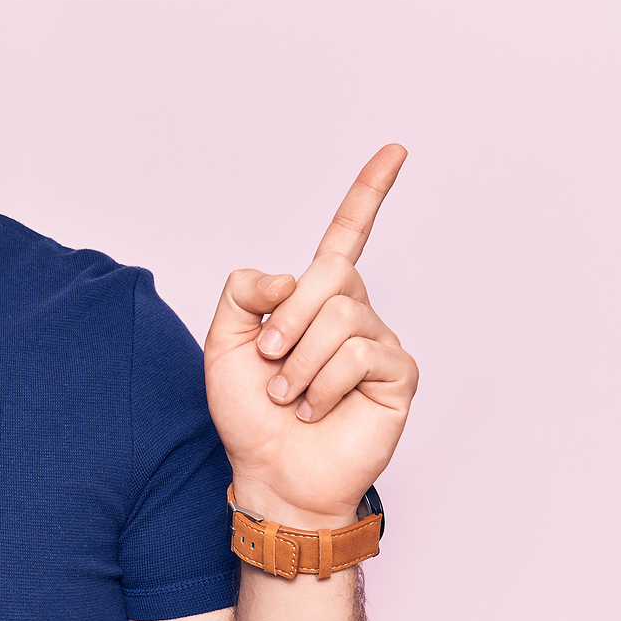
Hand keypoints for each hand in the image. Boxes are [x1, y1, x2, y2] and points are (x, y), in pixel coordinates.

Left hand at [203, 144, 418, 527]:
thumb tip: (290, 276)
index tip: (395, 150)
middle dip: (286, 320)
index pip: (347, 234)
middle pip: (330, 273)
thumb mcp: (223, 340)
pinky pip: (359, 354)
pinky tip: (315, 409)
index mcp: (312, 298)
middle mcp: (352, 312)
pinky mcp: (397, 376)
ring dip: (298, 362)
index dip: (369, 192)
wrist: (269, 470)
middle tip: (268, 362)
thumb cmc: (247, 412)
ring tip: (288, 396)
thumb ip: (243, 291)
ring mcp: (378, 343)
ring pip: (340, 317)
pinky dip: (323, 384)